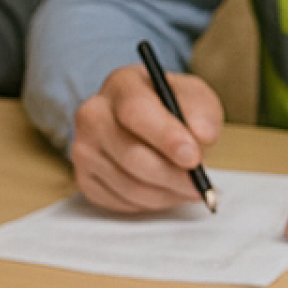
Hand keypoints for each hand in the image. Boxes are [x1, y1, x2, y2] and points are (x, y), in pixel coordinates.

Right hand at [71, 64, 222, 213]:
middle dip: (172, 175)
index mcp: (121, 85)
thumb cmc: (171, 107)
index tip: (193, 158)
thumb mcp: (195, 97)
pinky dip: (150, 202)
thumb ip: (202, 112)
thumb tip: (203, 135)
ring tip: (188, 187)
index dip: (166, 138)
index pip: (137, 111)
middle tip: (200, 183)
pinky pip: (121, 202)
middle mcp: (94, 114)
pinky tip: (165, 189)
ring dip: (166, 193)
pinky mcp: (84, 178)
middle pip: (131, 155)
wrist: (147, 121)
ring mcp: (84, 148)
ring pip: (129, 185)